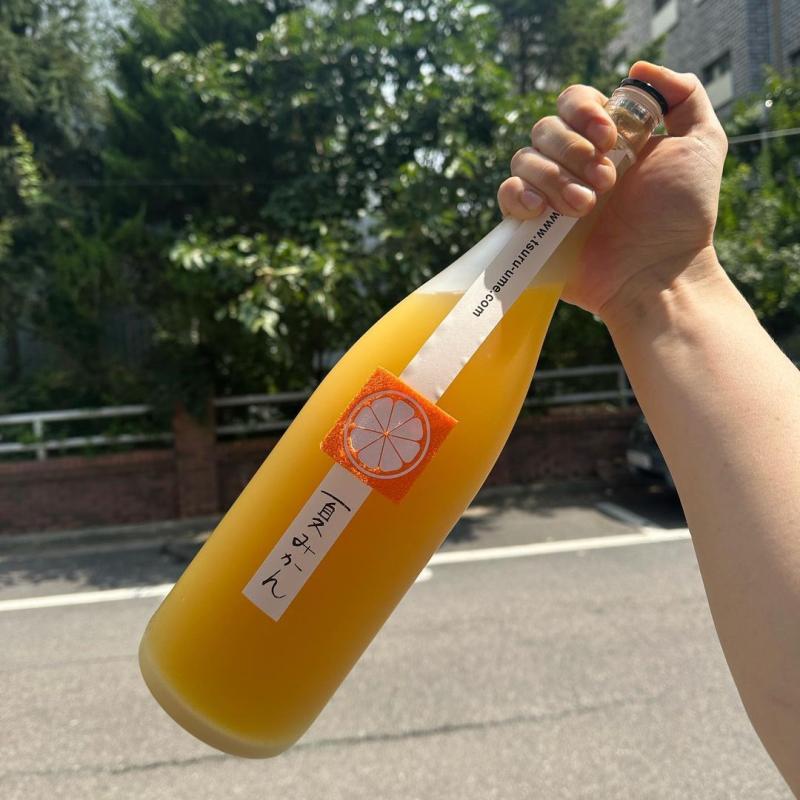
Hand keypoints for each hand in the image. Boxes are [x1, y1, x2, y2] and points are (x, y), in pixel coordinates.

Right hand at [497, 62, 728, 319]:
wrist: (657, 274)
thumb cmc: (681, 216)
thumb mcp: (703, 145)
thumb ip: (684, 96)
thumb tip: (635, 69)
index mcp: (606, 140)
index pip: (574, 102)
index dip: (584, 111)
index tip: (608, 136)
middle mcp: (574, 163)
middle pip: (546, 127)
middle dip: (573, 150)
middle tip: (606, 182)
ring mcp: (550, 195)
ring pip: (525, 158)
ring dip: (555, 178)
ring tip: (586, 208)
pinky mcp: (531, 227)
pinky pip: (507, 193)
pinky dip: (520, 195)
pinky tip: (542, 211)